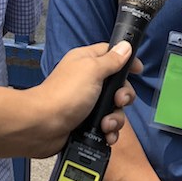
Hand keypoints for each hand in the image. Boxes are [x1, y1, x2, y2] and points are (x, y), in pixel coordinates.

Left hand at [31, 41, 139, 156]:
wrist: (43, 126)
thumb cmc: (66, 93)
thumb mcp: (92, 70)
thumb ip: (111, 60)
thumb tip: (126, 46)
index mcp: (86, 61)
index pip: (111, 54)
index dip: (126, 61)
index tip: (138, 70)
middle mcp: (88, 81)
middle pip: (117, 85)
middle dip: (123, 96)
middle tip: (118, 101)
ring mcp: (87, 103)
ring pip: (114, 108)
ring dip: (116, 117)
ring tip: (106, 124)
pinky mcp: (86, 122)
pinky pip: (107, 125)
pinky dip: (109, 131)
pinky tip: (106, 134)